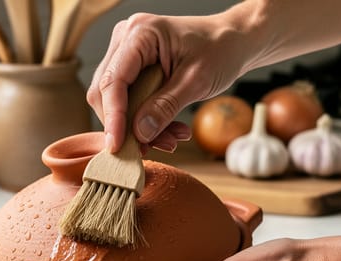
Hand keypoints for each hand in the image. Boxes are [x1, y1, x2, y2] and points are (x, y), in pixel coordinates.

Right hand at [88, 11, 252, 152]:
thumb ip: (166, 106)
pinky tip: (167, 130)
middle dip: (127, 125)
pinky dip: (145, 119)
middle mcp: (126, 39)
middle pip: (106, 92)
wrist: (233, 42)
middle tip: (151, 147)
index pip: (113, 80)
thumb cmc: (220, 49)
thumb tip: (140, 133)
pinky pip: (129, 99)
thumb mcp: (197, 81)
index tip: (118, 145)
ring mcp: (127, 52)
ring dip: (138, 126)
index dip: (113, 117)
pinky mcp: (133, 67)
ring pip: (116, 100)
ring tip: (169, 140)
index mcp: (140, 33)